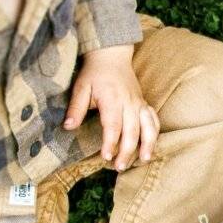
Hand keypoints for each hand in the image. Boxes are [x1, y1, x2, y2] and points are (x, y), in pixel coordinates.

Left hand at [64, 45, 159, 170]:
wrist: (111, 56)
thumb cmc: (94, 73)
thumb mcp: (80, 87)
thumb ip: (76, 108)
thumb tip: (68, 127)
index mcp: (112, 99)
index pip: (113, 126)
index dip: (110, 143)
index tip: (106, 157)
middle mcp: (129, 103)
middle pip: (132, 131)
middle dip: (127, 151)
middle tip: (120, 167)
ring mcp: (139, 104)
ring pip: (148, 127)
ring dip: (147, 145)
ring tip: (144, 160)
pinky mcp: (144, 104)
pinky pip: (154, 121)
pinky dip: (155, 134)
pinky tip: (151, 146)